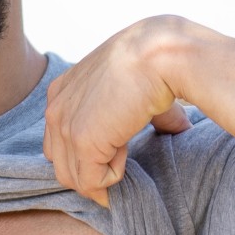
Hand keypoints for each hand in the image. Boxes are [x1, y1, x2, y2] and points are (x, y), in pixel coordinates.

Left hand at [43, 16, 193, 205]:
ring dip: (103, 174)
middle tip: (122, 162)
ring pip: (75, 178)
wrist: (159, 52)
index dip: (85, 155)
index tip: (115, 151)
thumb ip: (137, 111)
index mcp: (62, 92)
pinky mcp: (82, 141)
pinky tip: (126, 150)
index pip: (59, 142)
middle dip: (90, 173)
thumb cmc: (154, 61)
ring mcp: (65, 126)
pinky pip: (91, 182)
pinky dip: (113, 177)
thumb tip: (178, 128)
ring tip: (127, 151)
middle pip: (62, 164)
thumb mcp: (132, 86)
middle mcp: (55, 108)